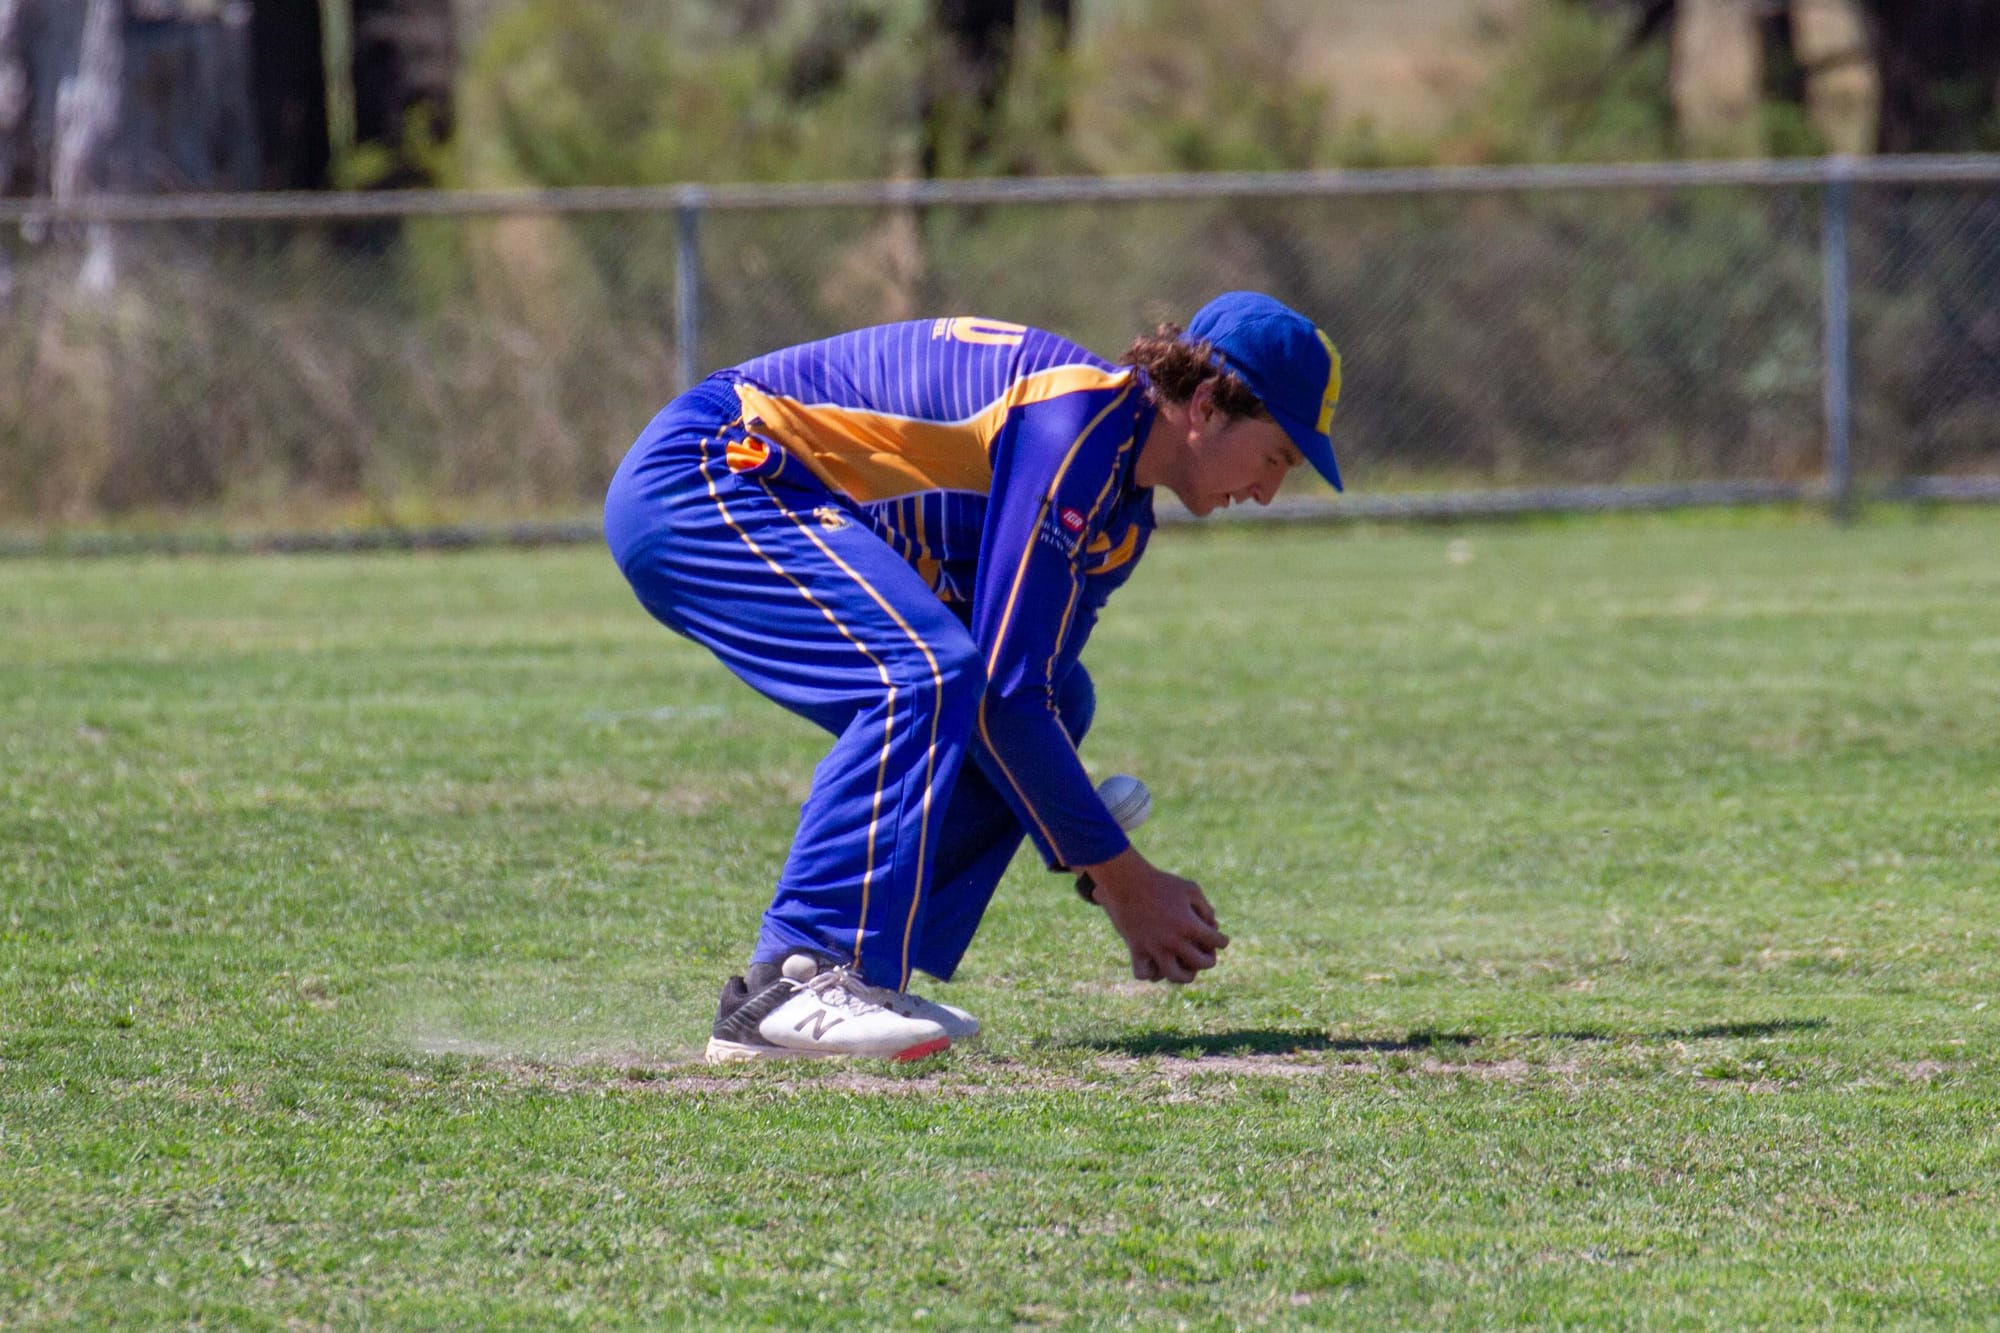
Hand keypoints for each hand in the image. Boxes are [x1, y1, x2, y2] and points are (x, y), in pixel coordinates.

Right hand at [1078, 847, 1227, 983]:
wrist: (1125, 881)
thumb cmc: (1160, 883)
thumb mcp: (1189, 889)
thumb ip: (1206, 909)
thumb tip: (1212, 928)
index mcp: (1189, 924)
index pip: (1216, 942)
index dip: (1222, 941)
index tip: (1220, 939)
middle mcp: (1173, 940)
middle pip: (1201, 963)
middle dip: (1209, 959)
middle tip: (1206, 953)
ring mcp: (1153, 948)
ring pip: (1175, 976)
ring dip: (1184, 975)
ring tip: (1185, 967)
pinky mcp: (1136, 950)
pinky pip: (1144, 974)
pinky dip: (1150, 973)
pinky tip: (1155, 963)